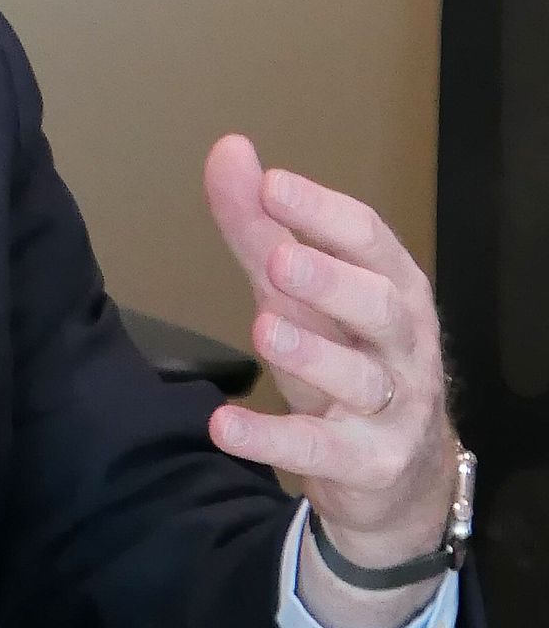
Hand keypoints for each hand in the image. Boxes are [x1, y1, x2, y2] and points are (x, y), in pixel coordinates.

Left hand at [202, 135, 456, 573]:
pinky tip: (223, 426)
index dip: (322, 212)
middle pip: (381, 306)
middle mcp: (403, 345)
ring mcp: (394, 407)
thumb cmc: (346, 360)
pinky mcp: (369, 463)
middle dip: (332, 280)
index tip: (271, 184)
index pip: (369, 241)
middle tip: (280, 258)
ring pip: (361, 379)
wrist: (399, 477)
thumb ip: (261, 229)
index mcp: (393, 288)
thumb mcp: (300, 294)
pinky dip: (272, 439)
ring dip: (312, 353)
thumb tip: (229, 149)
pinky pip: (322, 450)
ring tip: (263, 327)